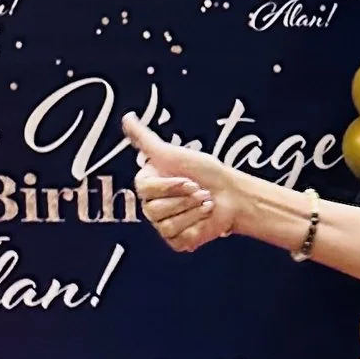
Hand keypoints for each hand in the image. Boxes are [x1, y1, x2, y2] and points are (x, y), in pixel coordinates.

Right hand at [123, 112, 242, 250]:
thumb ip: (145, 138)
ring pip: (166, 225)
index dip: (169, 186)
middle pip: (153, 210)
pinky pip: (178, 238)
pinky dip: (196, 227)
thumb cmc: (205, 173)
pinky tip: (205, 219)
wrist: (233, 196)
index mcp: (148, 185)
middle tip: (200, 192)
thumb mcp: (171, 152)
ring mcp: (164, 226)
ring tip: (206, 203)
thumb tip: (126, 117)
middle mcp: (152, 206)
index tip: (188, 180)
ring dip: (192, 212)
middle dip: (184, 199)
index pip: (144, 189)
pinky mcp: (178, 242)